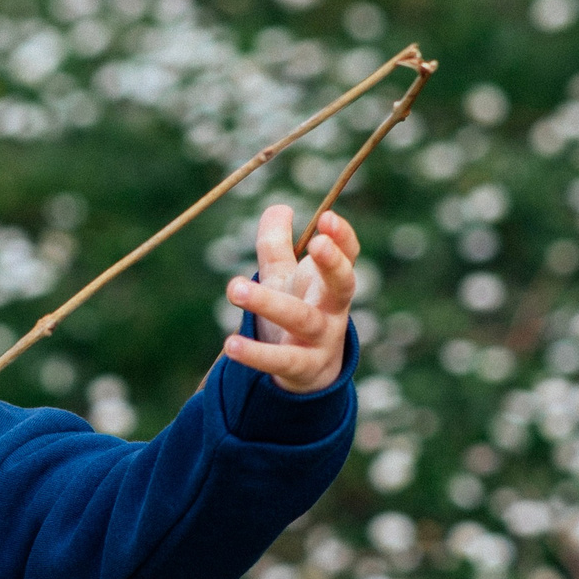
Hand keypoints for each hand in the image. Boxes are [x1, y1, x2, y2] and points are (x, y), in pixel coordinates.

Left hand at [222, 204, 360, 393]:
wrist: (308, 370)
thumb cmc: (297, 311)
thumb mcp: (283, 277)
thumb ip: (277, 244)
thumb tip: (279, 207)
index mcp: (330, 284)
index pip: (348, 256)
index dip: (342, 238)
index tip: (327, 218)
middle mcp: (333, 310)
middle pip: (342, 285)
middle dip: (332, 263)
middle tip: (316, 242)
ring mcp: (321, 340)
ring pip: (302, 320)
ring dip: (269, 303)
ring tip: (234, 288)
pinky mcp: (302, 367)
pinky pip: (280, 360)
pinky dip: (255, 354)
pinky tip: (230, 343)